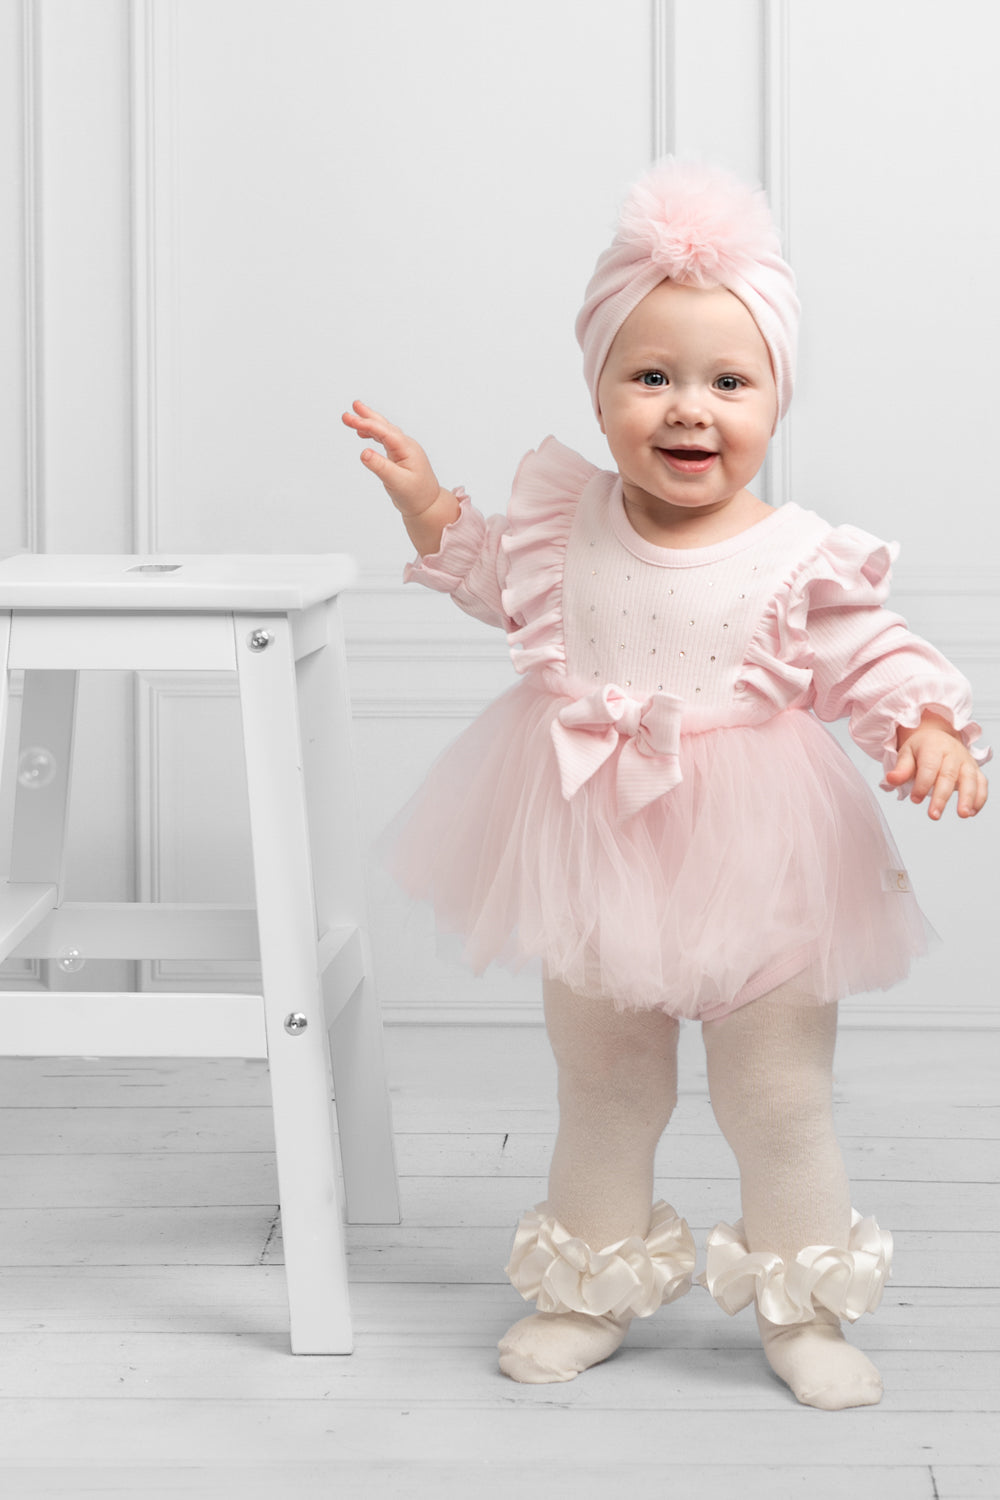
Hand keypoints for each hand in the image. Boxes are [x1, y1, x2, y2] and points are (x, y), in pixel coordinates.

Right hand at [341, 400, 441, 519]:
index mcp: (407, 449)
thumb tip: (364, 453)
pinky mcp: (399, 456)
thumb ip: (380, 467)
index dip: (367, 424)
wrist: (428, 506)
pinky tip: (363, 434)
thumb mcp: (397, 482)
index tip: (350, 420)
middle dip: (367, 416)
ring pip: (384, 431)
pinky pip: (385, 440)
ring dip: (369, 423)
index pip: (384, 432)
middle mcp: (406, 445)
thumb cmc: (416, 496)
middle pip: (385, 426)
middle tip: (351, 408)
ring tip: (353, 416)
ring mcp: (403, 450)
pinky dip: (373, 434)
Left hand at [887, 711, 988, 819]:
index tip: (915, 799)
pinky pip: (982, 783)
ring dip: (968, 798)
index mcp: (934, 747)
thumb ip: (901, 769)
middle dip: (942, 797)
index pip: (929, 767)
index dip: (923, 784)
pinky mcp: (975, 770)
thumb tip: (891, 780)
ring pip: (970, 779)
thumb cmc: (922, 748)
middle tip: (934, 815)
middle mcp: (953, 753)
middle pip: (949, 776)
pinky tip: (971, 812)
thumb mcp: (907, 753)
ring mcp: (966, 762)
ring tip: (963, 814)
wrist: (938, 737)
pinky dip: (980, 798)